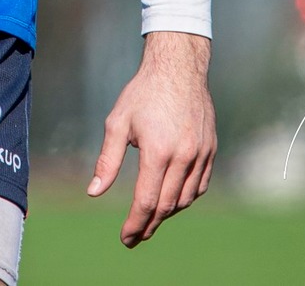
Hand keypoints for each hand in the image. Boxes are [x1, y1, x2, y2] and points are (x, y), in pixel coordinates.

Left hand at [87, 31, 216, 247]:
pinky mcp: (211, 149)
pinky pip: (200, 185)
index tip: (125, 238)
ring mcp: (201, 154)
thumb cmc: (143, 93)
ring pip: (185, 199)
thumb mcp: (117, 122)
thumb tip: (94, 191)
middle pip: (166, 206)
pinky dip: (185, 198)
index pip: (146, 201)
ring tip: (150, 219)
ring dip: (167, 213)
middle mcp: (183, 156)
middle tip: (134, 237)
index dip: (135, 224)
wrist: (178, 68)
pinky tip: (172, 200)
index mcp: (158, 151)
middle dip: (149, 226)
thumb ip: (107, 160)